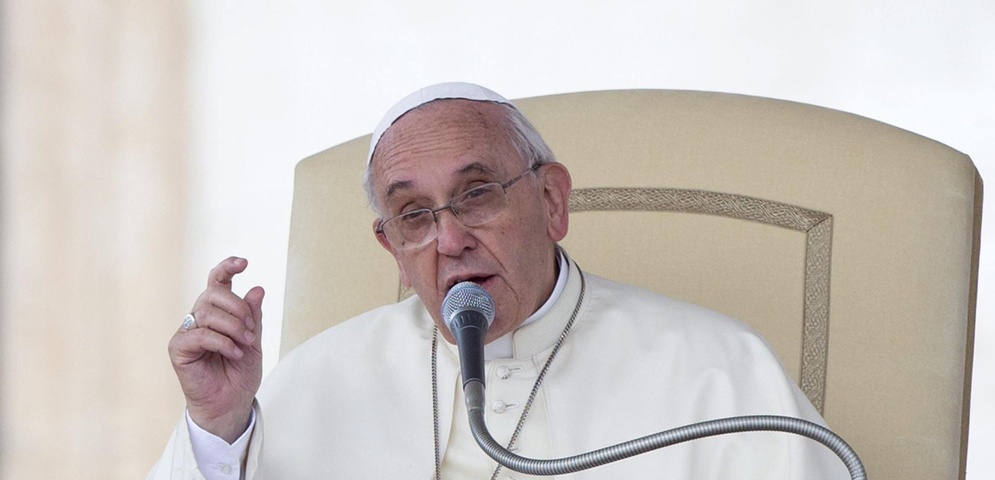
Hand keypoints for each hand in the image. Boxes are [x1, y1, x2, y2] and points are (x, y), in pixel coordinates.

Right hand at [168, 256, 263, 442]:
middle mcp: (199, 318)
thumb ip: (253, 316)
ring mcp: (187, 332)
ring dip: (233, 327)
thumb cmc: (239, 373)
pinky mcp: (179, 348)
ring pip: (208, 312)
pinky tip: (233, 353)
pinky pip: (199, 334)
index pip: (217, 282)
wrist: (231, 403)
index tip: (244, 263)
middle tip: (252, 332)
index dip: (227, 268)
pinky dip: (221, 342)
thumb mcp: (253, 340)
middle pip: (213, 293)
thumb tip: (257, 288)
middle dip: (238, 309)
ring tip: (245, 345)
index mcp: (218, 312)